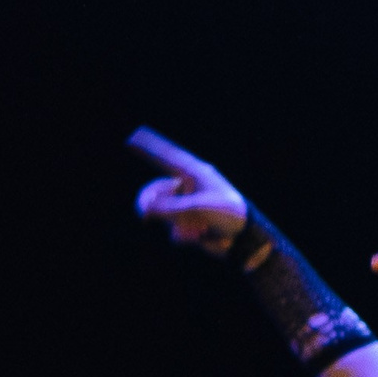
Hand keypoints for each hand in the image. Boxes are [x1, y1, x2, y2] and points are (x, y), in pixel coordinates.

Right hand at [128, 127, 246, 252]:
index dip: (148, 146)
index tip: (132, 136)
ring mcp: (187, 207)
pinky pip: (174, 231)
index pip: (166, 156)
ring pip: (163, 214)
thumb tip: (147, 209)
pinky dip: (185, 236)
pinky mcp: (189, 224)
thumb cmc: (229, 215)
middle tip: (145, 215)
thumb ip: (171, 207)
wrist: (245, 240)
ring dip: (178, 224)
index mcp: (194, 173)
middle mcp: (188, 188)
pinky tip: (202, 236)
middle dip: (150, 204)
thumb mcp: (199, 208)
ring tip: (198, 230)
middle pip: (155, 191)